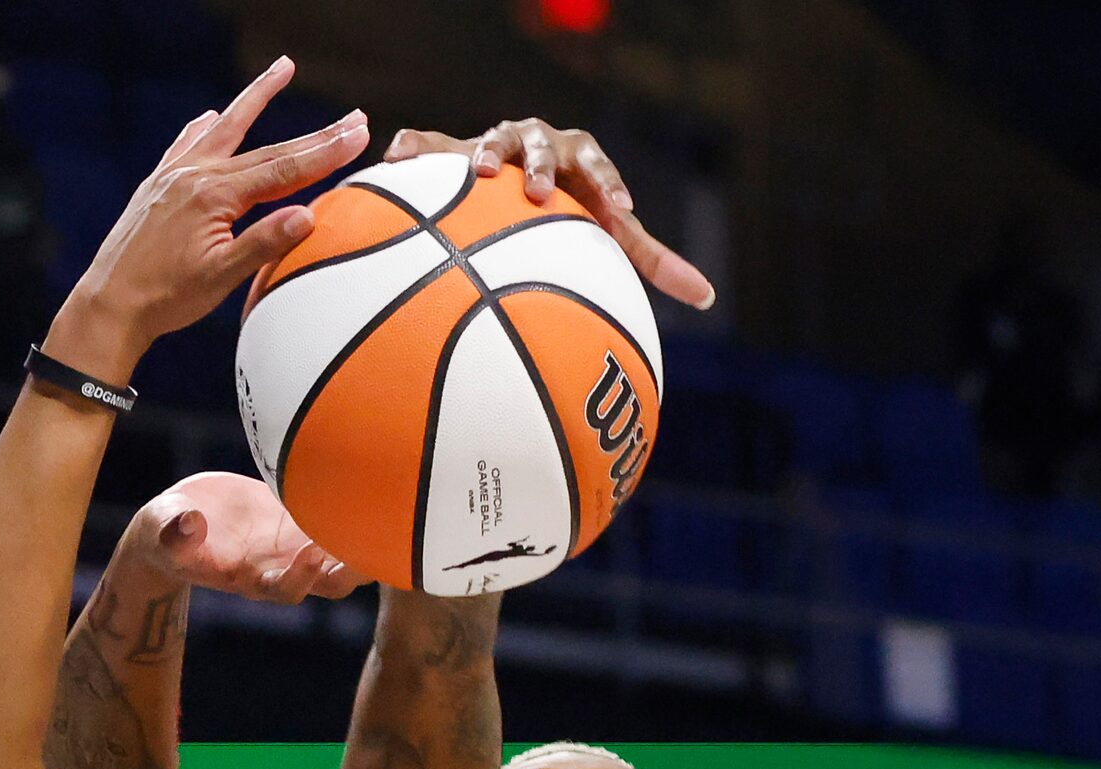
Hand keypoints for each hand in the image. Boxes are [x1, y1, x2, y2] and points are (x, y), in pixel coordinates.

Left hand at [56, 59, 369, 376]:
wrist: (109, 304)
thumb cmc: (165, 298)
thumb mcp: (220, 278)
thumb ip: (263, 244)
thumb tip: (306, 216)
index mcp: (215, 196)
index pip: (283, 169)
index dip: (325, 152)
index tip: (358, 133)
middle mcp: (195, 175)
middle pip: (266, 147)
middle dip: (313, 133)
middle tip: (352, 116)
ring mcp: (174, 176)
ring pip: (224, 129)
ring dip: (255, 99)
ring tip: (280, 70)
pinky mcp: (157, 186)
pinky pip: (187, 144)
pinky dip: (204, 127)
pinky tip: (210, 116)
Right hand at [124, 472, 362, 603]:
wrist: (179, 524)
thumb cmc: (166, 531)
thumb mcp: (161, 529)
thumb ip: (170, 531)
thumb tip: (185, 524)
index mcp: (247, 578)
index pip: (284, 588)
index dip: (300, 576)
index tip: (309, 550)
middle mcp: (279, 570)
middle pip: (327, 584)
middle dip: (350, 570)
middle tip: (371, 544)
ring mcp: (294, 549)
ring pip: (342, 560)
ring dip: (365, 546)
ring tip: (386, 517)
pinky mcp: (301, 525)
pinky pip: (337, 528)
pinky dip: (357, 517)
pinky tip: (377, 491)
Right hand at [384, 119, 715, 308]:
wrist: (518, 185)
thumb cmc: (572, 212)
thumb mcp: (609, 232)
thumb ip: (651, 258)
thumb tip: (707, 296)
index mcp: (578, 157)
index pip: (598, 164)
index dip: (610, 184)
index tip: (619, 212)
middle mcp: (536, 141)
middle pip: (541, 143)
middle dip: (540, 163)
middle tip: (537, 192)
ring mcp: (492, 143)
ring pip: (490, 139)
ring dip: (484, 151)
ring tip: (477, 173)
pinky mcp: (451, 150)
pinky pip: (428, 145)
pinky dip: (413, 150)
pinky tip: (393, 161)